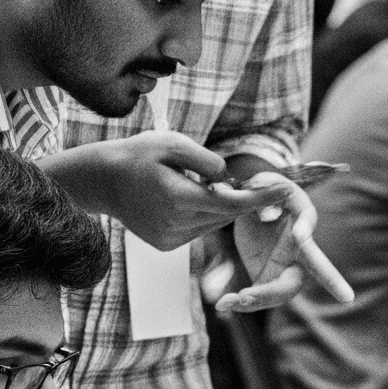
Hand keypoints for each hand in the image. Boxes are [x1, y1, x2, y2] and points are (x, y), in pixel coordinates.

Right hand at [51, 132, 264, 249]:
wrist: (101, 181)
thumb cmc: (137, 155)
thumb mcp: (172, 143)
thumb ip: (206, 160)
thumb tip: (229, 178)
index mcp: (179, 199)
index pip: (232, 204)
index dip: (262, 198)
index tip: (286, 190)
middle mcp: (176, 225)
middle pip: (226, 214)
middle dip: (237, 197)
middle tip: (229, 176)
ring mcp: (170, 240)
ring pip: (213, 223)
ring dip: (217, 205)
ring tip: (195, 183)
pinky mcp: (166, 245)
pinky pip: (198, 229)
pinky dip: (201, 214)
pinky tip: (182, 198)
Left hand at [218, 172, 352, 312]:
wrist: (252, 212)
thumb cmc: (263, 192)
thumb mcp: (260, 184)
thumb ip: (262, 192)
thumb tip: (266, 215)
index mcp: (301, 216)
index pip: (308, 221)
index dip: (307, 227)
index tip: (301, 234)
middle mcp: (302, 247)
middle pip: (314, 269)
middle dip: (329, 282)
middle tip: (340, 296)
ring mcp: (287, 266)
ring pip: (282, 291)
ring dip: (258, 299)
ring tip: (227, 302)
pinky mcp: (269, 278)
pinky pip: (262, 296)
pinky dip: (243, 302)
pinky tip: (223, 303)